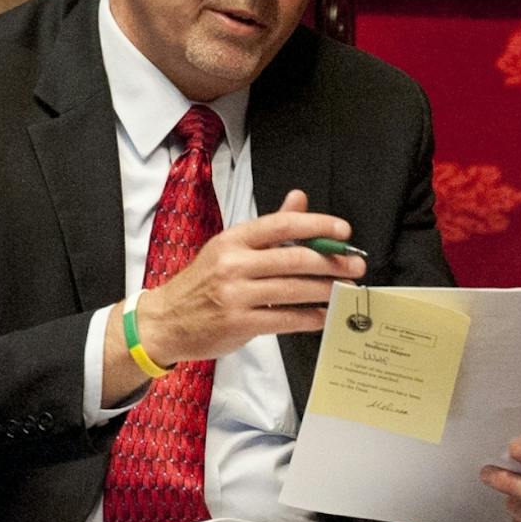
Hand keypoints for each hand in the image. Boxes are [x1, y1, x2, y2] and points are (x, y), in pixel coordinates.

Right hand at [128, 189, 363, 365]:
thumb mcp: (230, 248)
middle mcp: (234, 264)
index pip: (281, 224)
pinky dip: (311, 317)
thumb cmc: (203, 283)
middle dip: (332, 262)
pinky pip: (286, 319)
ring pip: (294, 290)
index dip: (317, 225)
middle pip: (294, 258)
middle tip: (356, 265)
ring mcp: (235, 294)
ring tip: (347, 289)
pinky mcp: (239, 323)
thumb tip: (300, 198)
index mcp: (234, 239)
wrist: (165, 320)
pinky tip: (326, 314)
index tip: (344, 231)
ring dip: (327, 290)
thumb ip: (269, 229)